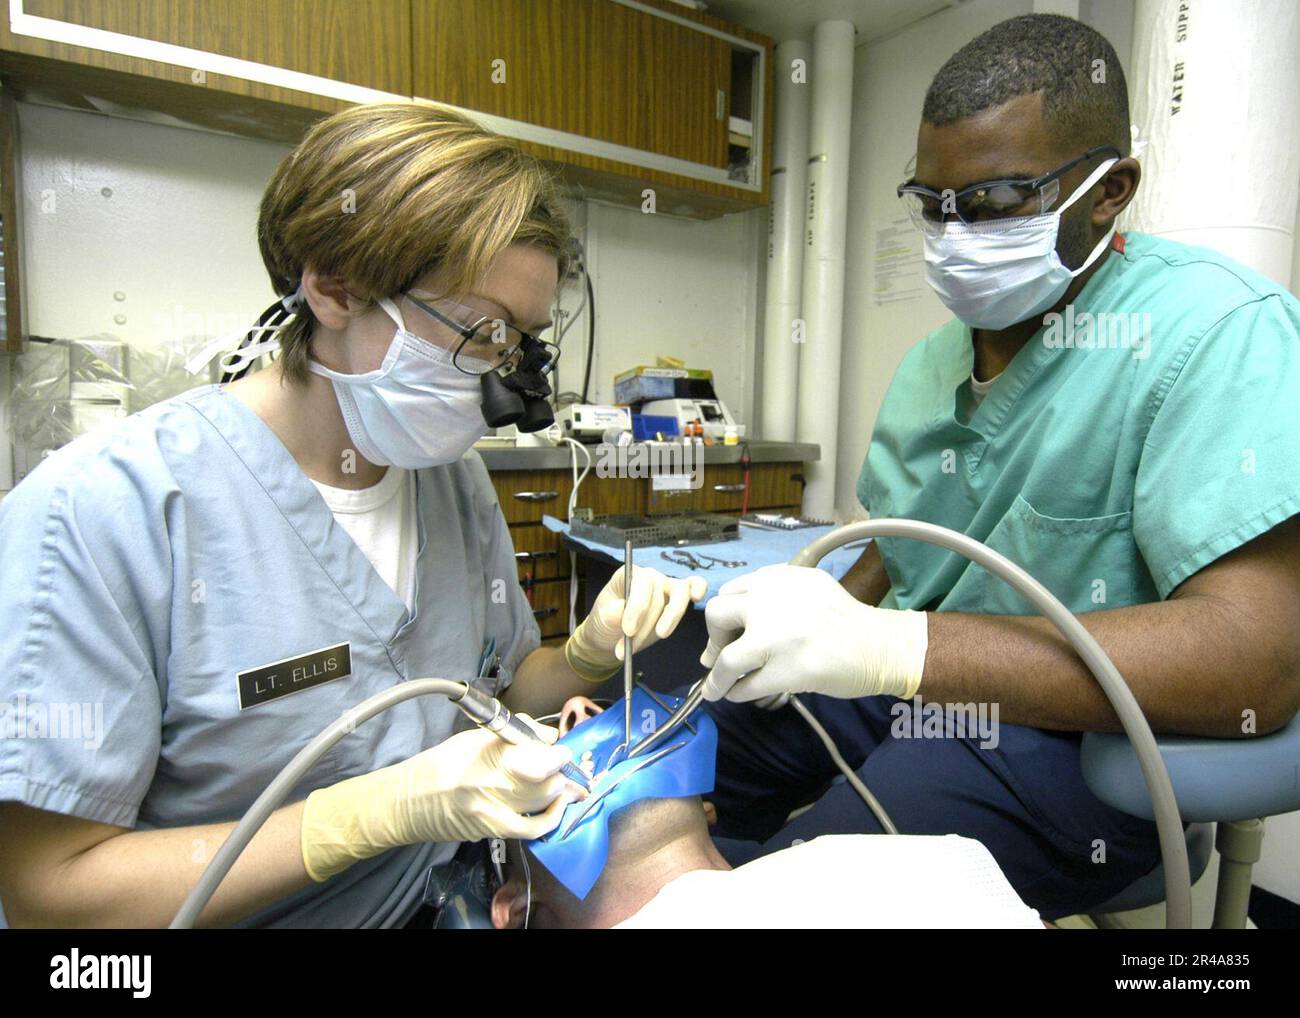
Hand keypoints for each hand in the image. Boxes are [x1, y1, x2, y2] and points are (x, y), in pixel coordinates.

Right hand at [301, 716, 583, 881]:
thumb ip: (515, 735)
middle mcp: (492, 785)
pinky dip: (551, 818)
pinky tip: (558, 807)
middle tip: (565, 764)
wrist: (409, 802)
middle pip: (544, 781)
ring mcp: (493, 811)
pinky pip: (532, 829)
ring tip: (565, 781)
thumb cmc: (442, 762)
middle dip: (561, 771)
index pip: (535, 757)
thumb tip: (549, 738)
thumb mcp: (476, 738)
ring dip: (560, 790)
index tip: (564, 749)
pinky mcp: (493, 831)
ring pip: (542, 802)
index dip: (557, 754)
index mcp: (486, 756)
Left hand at [564, 566, 707, 681]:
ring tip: (660, 636)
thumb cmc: (607, 622)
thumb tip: (618, 612)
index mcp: (627, 575)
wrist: (614, 635)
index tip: (628, 631)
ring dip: (670, 617)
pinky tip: (697, 597)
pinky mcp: (679, 596)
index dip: (636, 606)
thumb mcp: (601, 620)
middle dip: (645, 626)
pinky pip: (694, 585)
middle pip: (656, 595)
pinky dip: (698, 588)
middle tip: (630, 649)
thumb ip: (609, 615)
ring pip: (678, 593)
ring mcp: (666, 584)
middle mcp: (649, 576)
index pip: (639, 582)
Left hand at [698, 564, 927, 703]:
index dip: (726, 615)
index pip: (731, 591)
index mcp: (776, 579)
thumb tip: (730, 630)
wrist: (878, 646)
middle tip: (722, 653)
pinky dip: (735, 692)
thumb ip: (771, 597)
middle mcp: (771, 602)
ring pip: (725, 659)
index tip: (730, 631)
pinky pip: (745, 686)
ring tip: (715, 687)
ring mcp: (776, 639)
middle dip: (714, 637)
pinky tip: (738, 694)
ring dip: (716, 677)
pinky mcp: (786, 671)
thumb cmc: (843, 620)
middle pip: (717, 615)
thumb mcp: (806, 589)